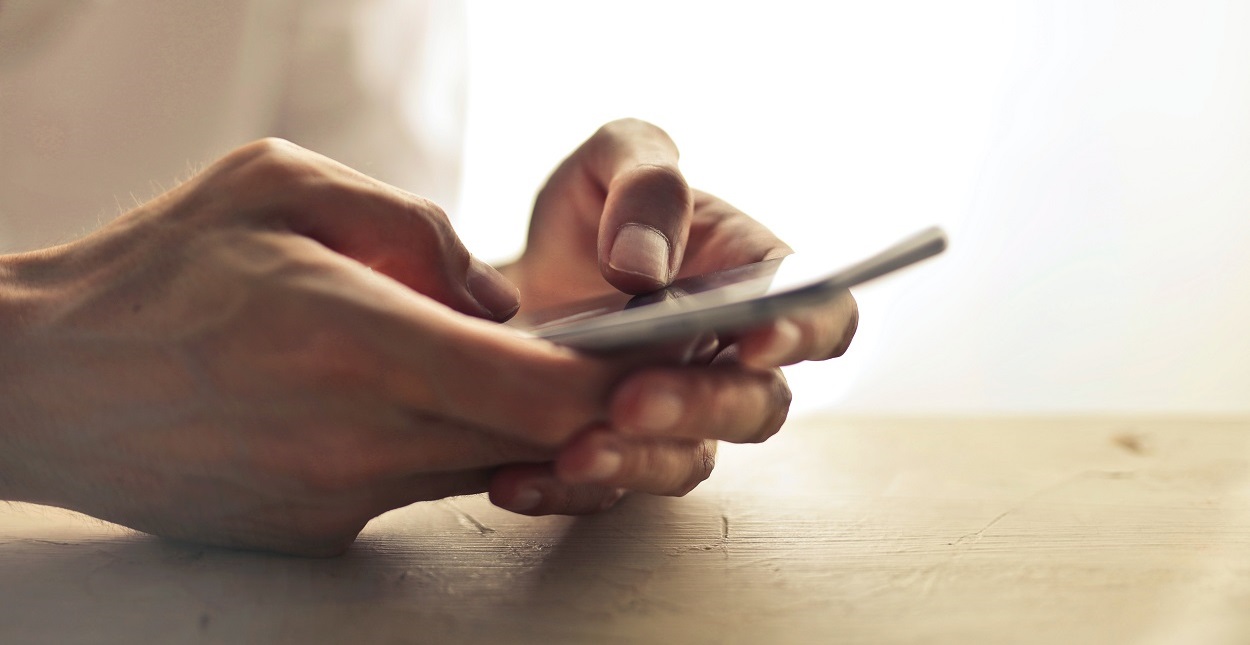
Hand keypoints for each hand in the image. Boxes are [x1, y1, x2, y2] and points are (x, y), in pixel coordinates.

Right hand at [0, 139, 626, 554]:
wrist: (43, 381)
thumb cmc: (155, 270)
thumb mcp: (280, 185)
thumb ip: (414, 227)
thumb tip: (499, 296)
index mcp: (358, 340)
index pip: (542, 393)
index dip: (610, 381)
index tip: (635, 355)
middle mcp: (360, 438)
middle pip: (532, 443)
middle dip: (575, 403)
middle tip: (580, 354)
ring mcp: (339, 499)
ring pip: (481, 469)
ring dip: (505, 423)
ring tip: (468, 361)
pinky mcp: (317, 532)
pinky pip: (416, 487)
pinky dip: (434, 446)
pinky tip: (387, 400)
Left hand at [489, 119, 858, 514]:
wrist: (513, 274)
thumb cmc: (593, 211)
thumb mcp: (613, 159)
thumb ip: (645, 183)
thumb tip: (641, 268)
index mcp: (754, 281)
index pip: (820, 314)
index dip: (805, 332)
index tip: (755, 340)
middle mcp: (728, 361)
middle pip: (755, 406)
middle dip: (699, 406)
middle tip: (632, 398)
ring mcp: (677, 418)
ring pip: (688, 462)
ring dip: (638, 462)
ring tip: (574, 452)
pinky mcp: (617, 456)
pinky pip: (605, 492)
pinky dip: (561, 491)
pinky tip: (514, 480)